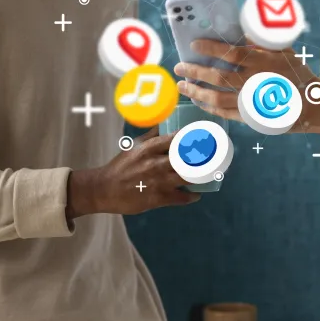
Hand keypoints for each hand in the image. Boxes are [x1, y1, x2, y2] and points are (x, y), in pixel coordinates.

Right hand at [68, 131, 200, 216]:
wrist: (104, 189)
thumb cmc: (120, 166)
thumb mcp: (134, 146)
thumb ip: (150, 136)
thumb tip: (165, 123)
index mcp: (150, 148)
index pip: (177, 139)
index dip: (194, 137)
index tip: (206, 136)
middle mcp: (156, 163)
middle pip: (187, 158)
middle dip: (203, 156)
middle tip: (215, 155)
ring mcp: (159, 181)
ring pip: (188, 177)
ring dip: (201, 176)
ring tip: (209, 174)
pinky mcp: (158, 198)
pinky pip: (181, 197)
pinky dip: (192, 196)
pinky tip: (196, 194)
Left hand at [172, 39, 319, 131]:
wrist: (313, 104)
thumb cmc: (297, 73)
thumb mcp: (283, 52)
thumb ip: (260, 43)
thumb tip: (236, 33)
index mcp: (263, 63)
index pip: (231, 54)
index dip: (210, 49)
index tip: (194, 45)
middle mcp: (255, 83)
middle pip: (217, 77)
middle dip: (194, 71)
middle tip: (179, 66)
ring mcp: (251, 103)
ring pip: (216, 98)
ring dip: (195, 91)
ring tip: (182, 85)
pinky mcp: (250, 117)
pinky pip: (223, 113)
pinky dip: (208, 106)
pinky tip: (199, 100)